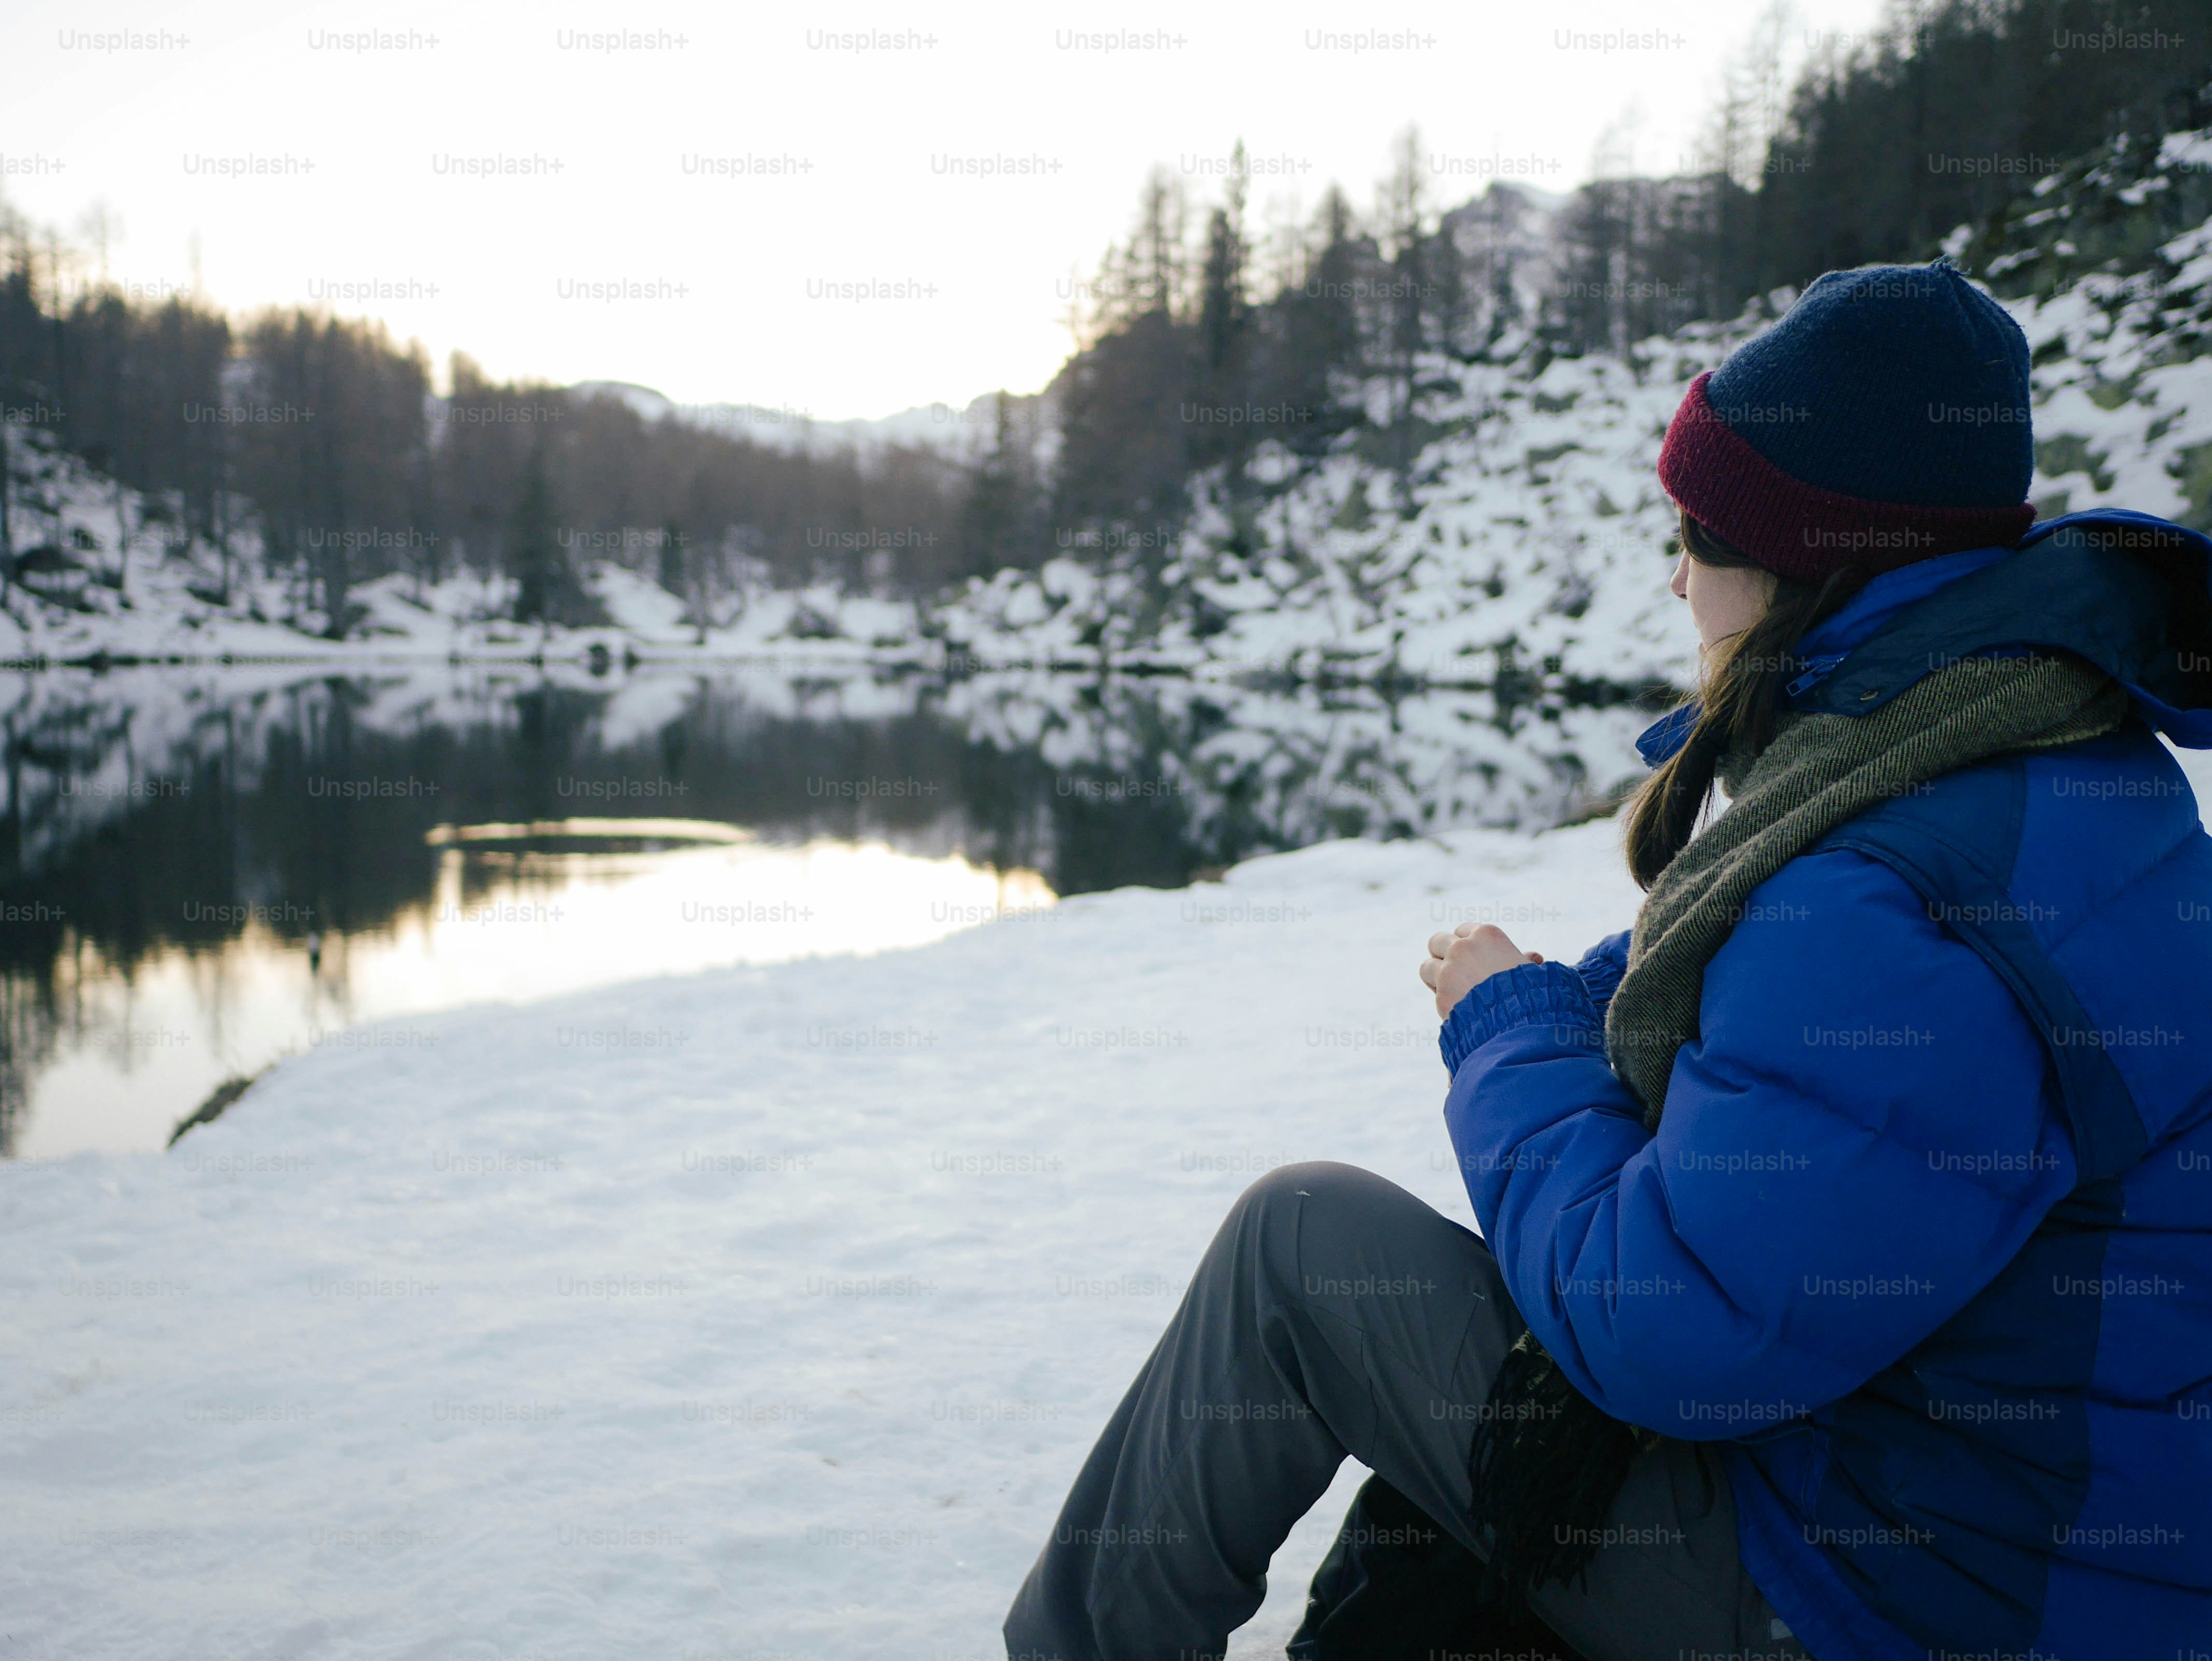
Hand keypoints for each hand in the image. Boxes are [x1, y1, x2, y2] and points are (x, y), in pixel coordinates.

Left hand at [1421, 924, 1542, 1019]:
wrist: (1522, 1023)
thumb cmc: (1534, 993)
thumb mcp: (1532, 970)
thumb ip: (1525, 960)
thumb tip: (1533, 957)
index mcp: (1486, 935)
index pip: (1463, 930)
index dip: (1468, 946)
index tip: (1474, 959)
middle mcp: (1462, 948)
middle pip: (1437, 942)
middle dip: (1443, 954)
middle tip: (1454, 970)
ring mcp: (1448, 972)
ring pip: (1427, 966)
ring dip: (1435, 976)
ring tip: (1451, 989)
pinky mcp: (1441, 997)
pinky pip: (1436, 996)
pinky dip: (1445, 1001)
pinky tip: (1462, 1009)